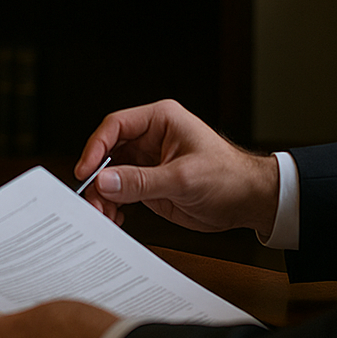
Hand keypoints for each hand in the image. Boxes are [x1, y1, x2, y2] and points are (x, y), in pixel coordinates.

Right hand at [74, 99, 279, 239]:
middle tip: (92, 201)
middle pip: (108, 152)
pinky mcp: (150, 184)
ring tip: (104, 214)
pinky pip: (122, 191)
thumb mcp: (183, 178)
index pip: (115, 126)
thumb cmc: (229, 177)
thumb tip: (105, 181)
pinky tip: (117, 217)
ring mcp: (148, 162)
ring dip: (104, 195)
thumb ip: (142, 181)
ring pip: (111, 175)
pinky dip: (114, 204)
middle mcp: (150, 138)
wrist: (250, 201)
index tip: (86, 171)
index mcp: (160, 120)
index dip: (96, 147)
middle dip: (98, 177)